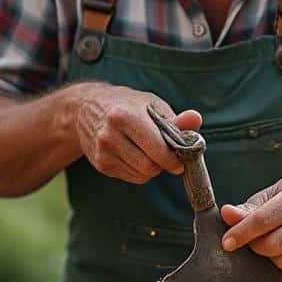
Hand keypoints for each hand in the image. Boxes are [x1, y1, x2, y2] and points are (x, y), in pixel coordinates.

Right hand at [70, 82, 201, 183]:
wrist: (86, 109)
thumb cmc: (127, 105)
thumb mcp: (151, 104)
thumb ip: (175, 118)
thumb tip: (195, 120)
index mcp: (124, 116)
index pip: (156, 148)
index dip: (173, 158)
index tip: (181, 160)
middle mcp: (109, 135)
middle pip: (149, 167)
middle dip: (163, 164)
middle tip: (167, 155)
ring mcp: (102, 152)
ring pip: (142, 175)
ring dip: (152, 168)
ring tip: (148, 151)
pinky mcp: (100, 164)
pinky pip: (132, 178)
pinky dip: (140, 170)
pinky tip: (135, 154)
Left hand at [219, 176, 281, 276]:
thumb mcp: (278, 192)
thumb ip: (251, 206)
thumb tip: (226, 214)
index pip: (263, 219)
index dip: (241, 232)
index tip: (226, 243)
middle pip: (271, 245)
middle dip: (254, 245)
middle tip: (253, 239)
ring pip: (281, 261)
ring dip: (269, 256)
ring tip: (275, 240)